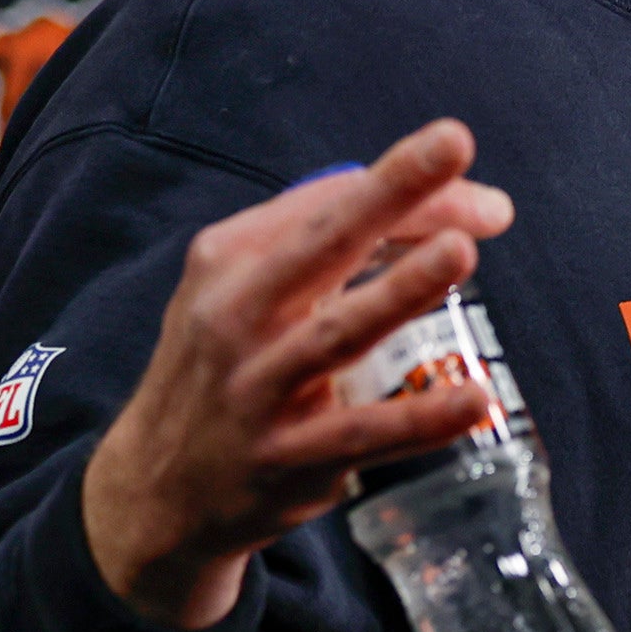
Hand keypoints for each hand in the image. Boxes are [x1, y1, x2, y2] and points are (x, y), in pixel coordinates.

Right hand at [81, 121, 515, 627]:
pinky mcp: (287, 459)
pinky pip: (363, 434)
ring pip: (338, 334)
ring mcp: (259, 391)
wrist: (157, 488)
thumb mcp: (245, 294)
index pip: (324, 204)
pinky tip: (473, 399)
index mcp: (228, 261)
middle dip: (388, 191)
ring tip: (459, 253)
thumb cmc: (227, 367)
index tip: (462, 156)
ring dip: (400, 291)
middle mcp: (235, 317)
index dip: (400, 179)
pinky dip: (420, 418)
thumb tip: (454, 214)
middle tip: (452, 143)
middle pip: (322, 244)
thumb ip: (332, 250)